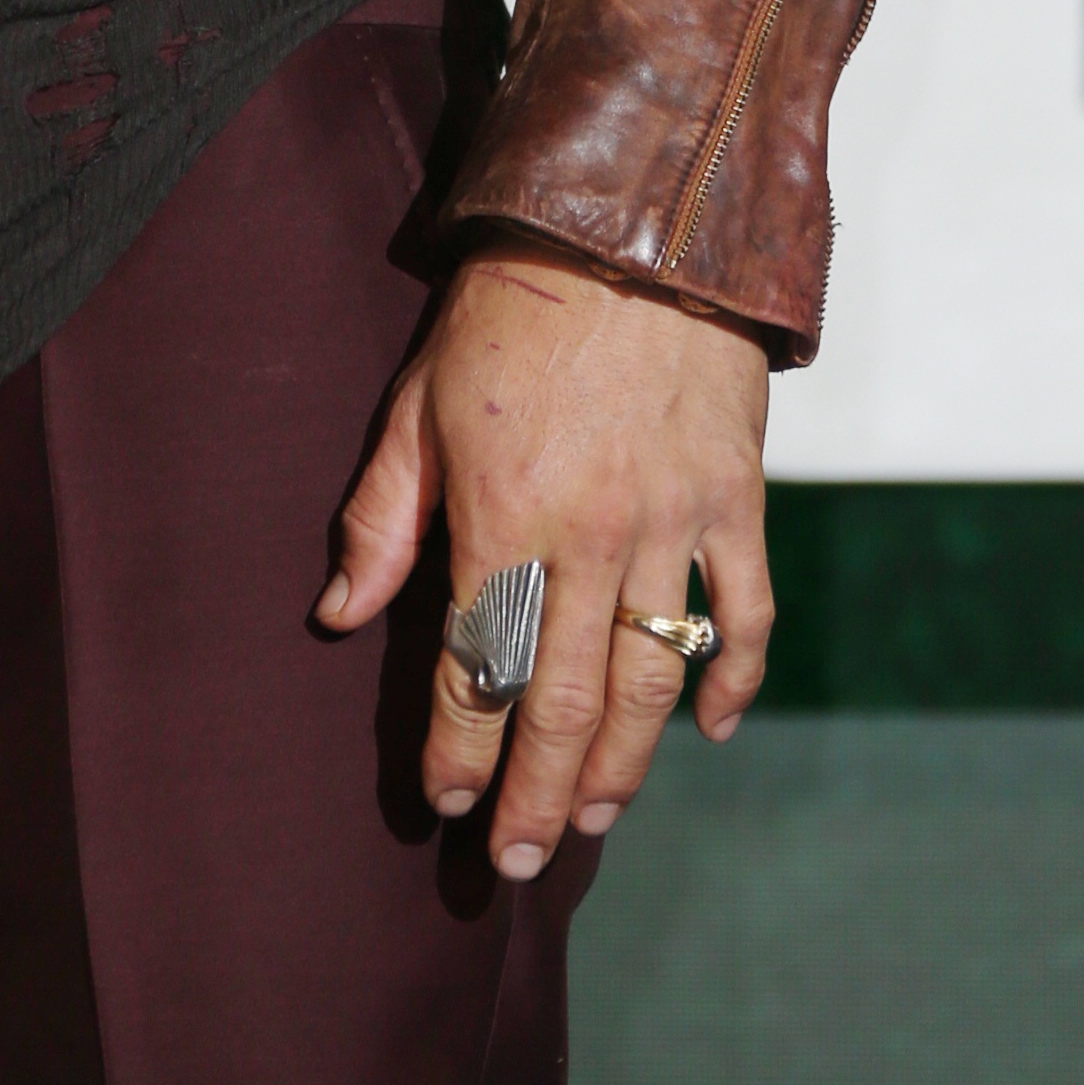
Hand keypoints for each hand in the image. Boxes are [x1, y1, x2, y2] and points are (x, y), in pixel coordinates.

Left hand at [318, 243, 770, 875]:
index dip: (456, 745)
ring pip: (649, 681)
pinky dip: (731, 680)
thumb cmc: (510, 308)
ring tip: (595, 820)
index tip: (440, 800)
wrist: (636, 224)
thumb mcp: (419, 401)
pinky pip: (743, 615)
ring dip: (624, 766)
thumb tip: (340, 614)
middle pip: (563, 701)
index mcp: (503, 515)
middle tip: (516, 859)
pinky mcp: (735, 501)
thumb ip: (382, 516)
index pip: (475, 666)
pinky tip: (711, 730)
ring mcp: (674, 525)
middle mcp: (593, 537)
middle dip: (536, 793)